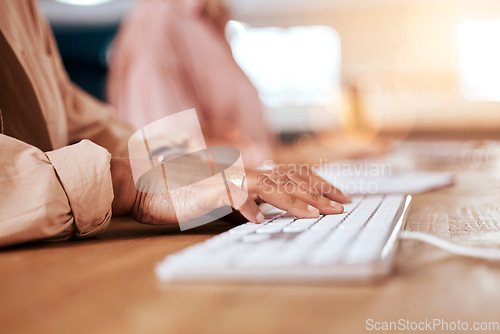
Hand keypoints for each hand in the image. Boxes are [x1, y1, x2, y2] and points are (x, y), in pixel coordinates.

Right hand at [110, 158, 349, 225]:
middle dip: (318, 193)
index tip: (337, 196)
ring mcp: (228, 178)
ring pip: (268, 186)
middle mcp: (243, 172)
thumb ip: (247, 205)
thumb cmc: (189, 195)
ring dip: (293, 202)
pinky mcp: (209, 189)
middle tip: (341, 205)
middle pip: (288, 180)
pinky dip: (246, 208)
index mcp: (249, 174)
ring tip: (315, 215)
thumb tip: (269, 217)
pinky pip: (231, 196)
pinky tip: (259, 221)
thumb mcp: (225, 203)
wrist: (154, 186)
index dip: (317, 183)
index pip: (291, 174)